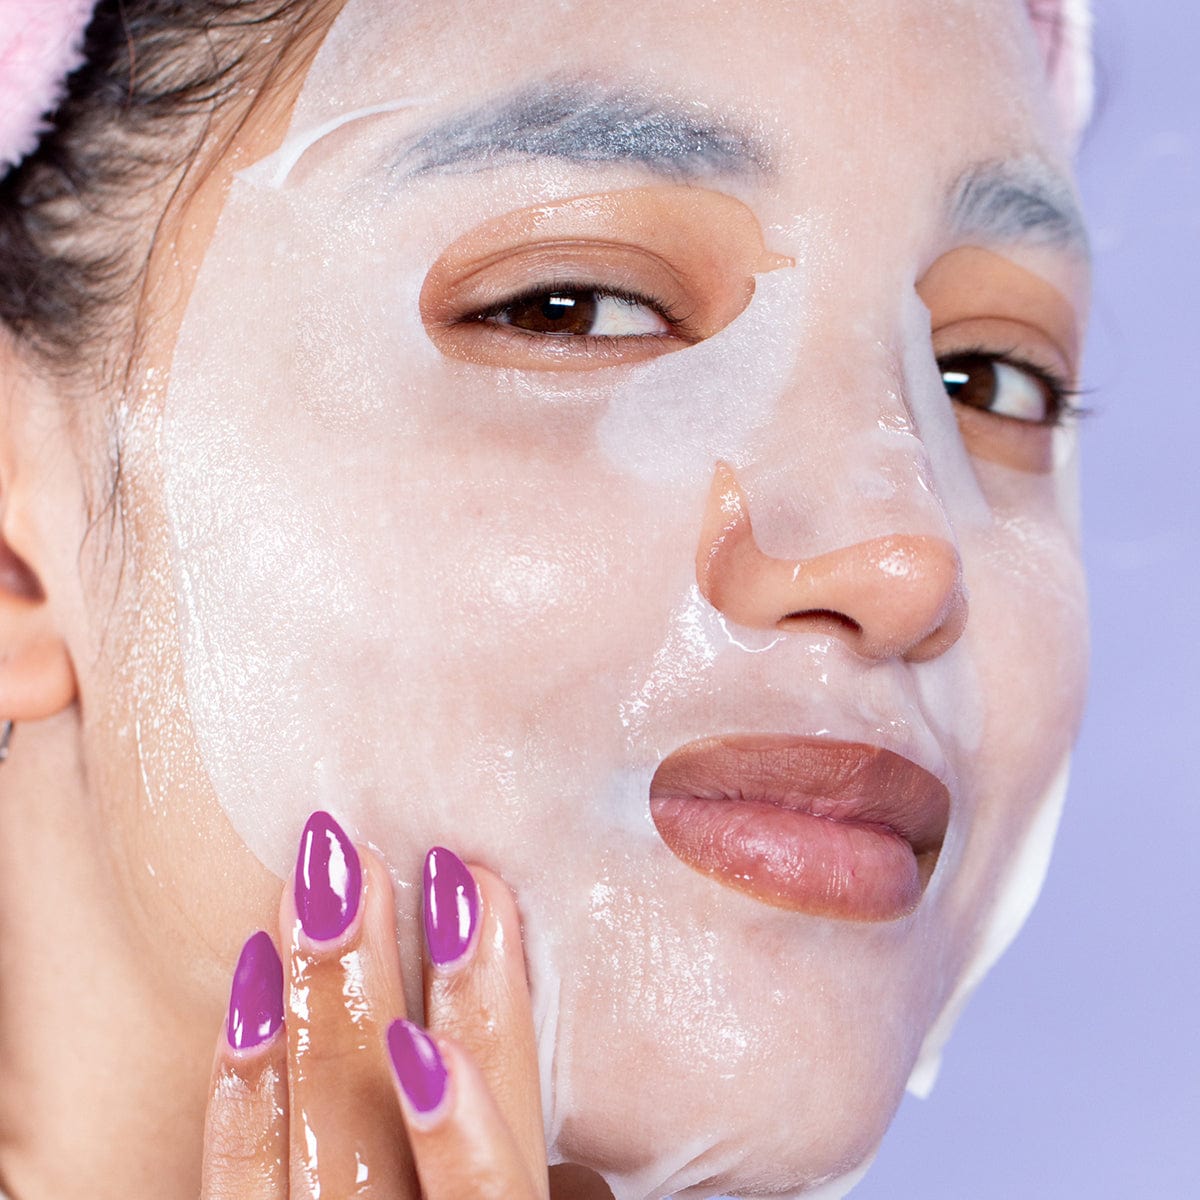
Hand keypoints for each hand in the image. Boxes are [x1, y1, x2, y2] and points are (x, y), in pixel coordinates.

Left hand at [199, 811, 547, 1198]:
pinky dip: (239, 1085)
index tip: (479, 895)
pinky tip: (245, 990)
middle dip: (378, 976)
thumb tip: (583, 1165)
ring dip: (306, 1000)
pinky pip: (226, 1186)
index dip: (488, 1021)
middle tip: (368, 856)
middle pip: (382, 1122)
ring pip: (301, 1135)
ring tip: (312, 885)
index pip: (493, 1160)